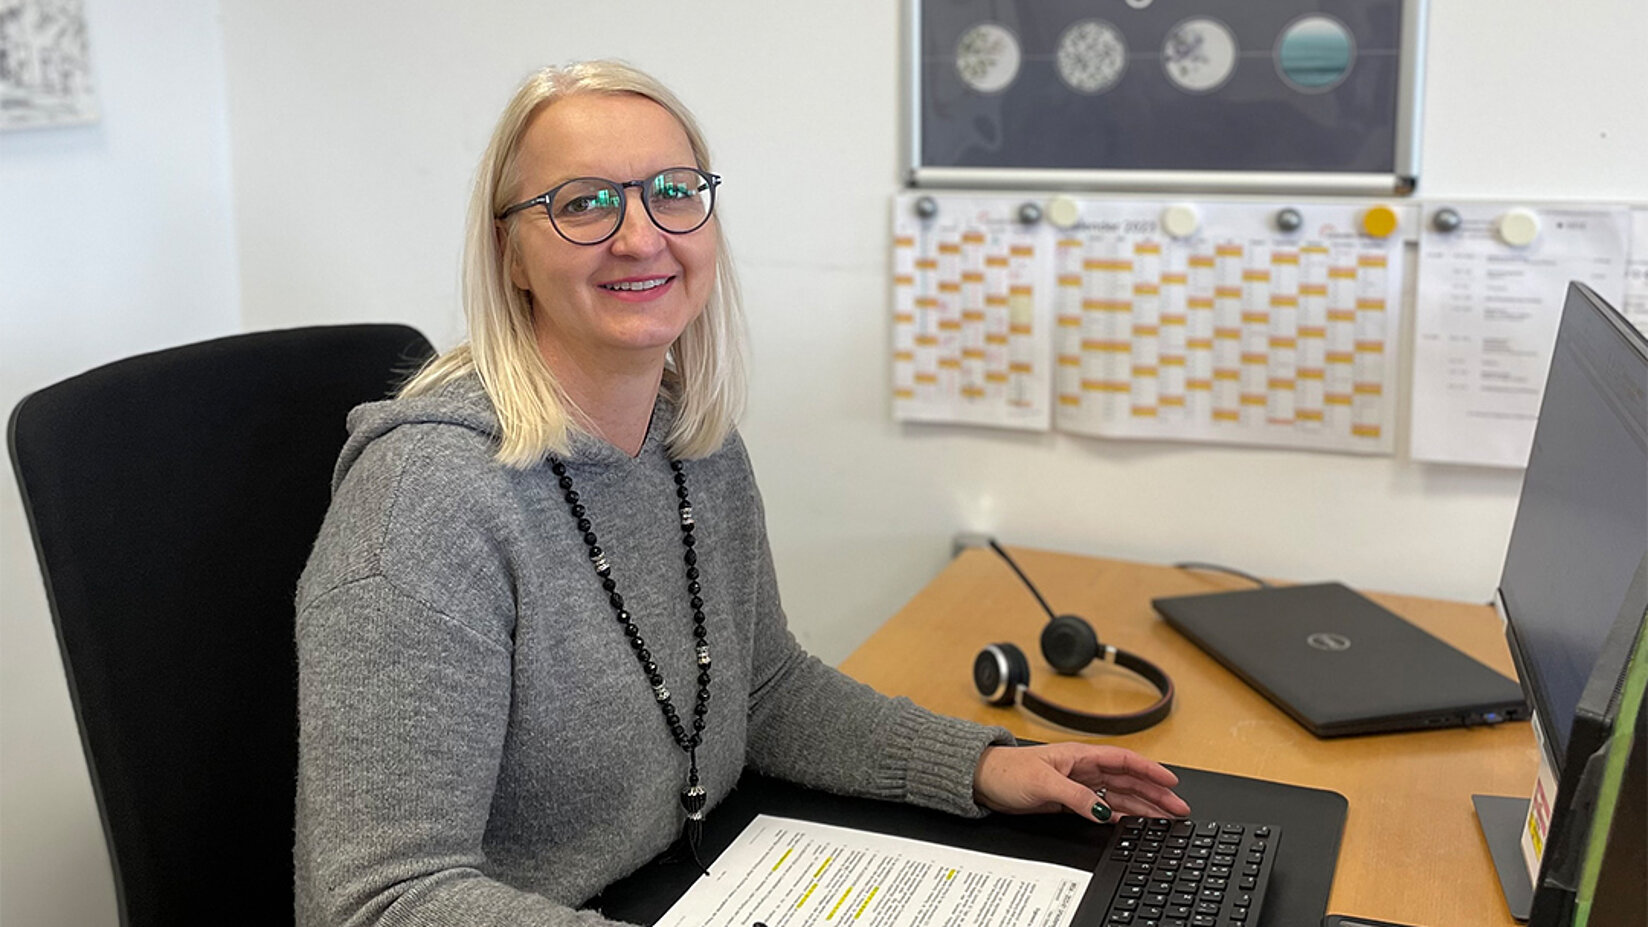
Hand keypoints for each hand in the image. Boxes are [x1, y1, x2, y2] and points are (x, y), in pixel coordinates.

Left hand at [972, 742, 1189, 822]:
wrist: (984, 781)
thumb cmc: (1008, 771)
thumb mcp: (1044, 782)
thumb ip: (1076, 796)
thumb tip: (1103, 810)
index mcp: (1080, 756)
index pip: (1124, 761)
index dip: (1150, 771)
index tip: (1172, 783)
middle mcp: (1083, 768)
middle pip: (1128, 780)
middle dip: (1155, 793)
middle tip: (1177, 808)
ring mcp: (1078, 784)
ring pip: (1119, 795)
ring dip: (1142, 806)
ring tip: (1164, 817)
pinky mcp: (1069, 799)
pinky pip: (1103, 806)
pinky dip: (1120, 814)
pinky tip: (1133, 822)